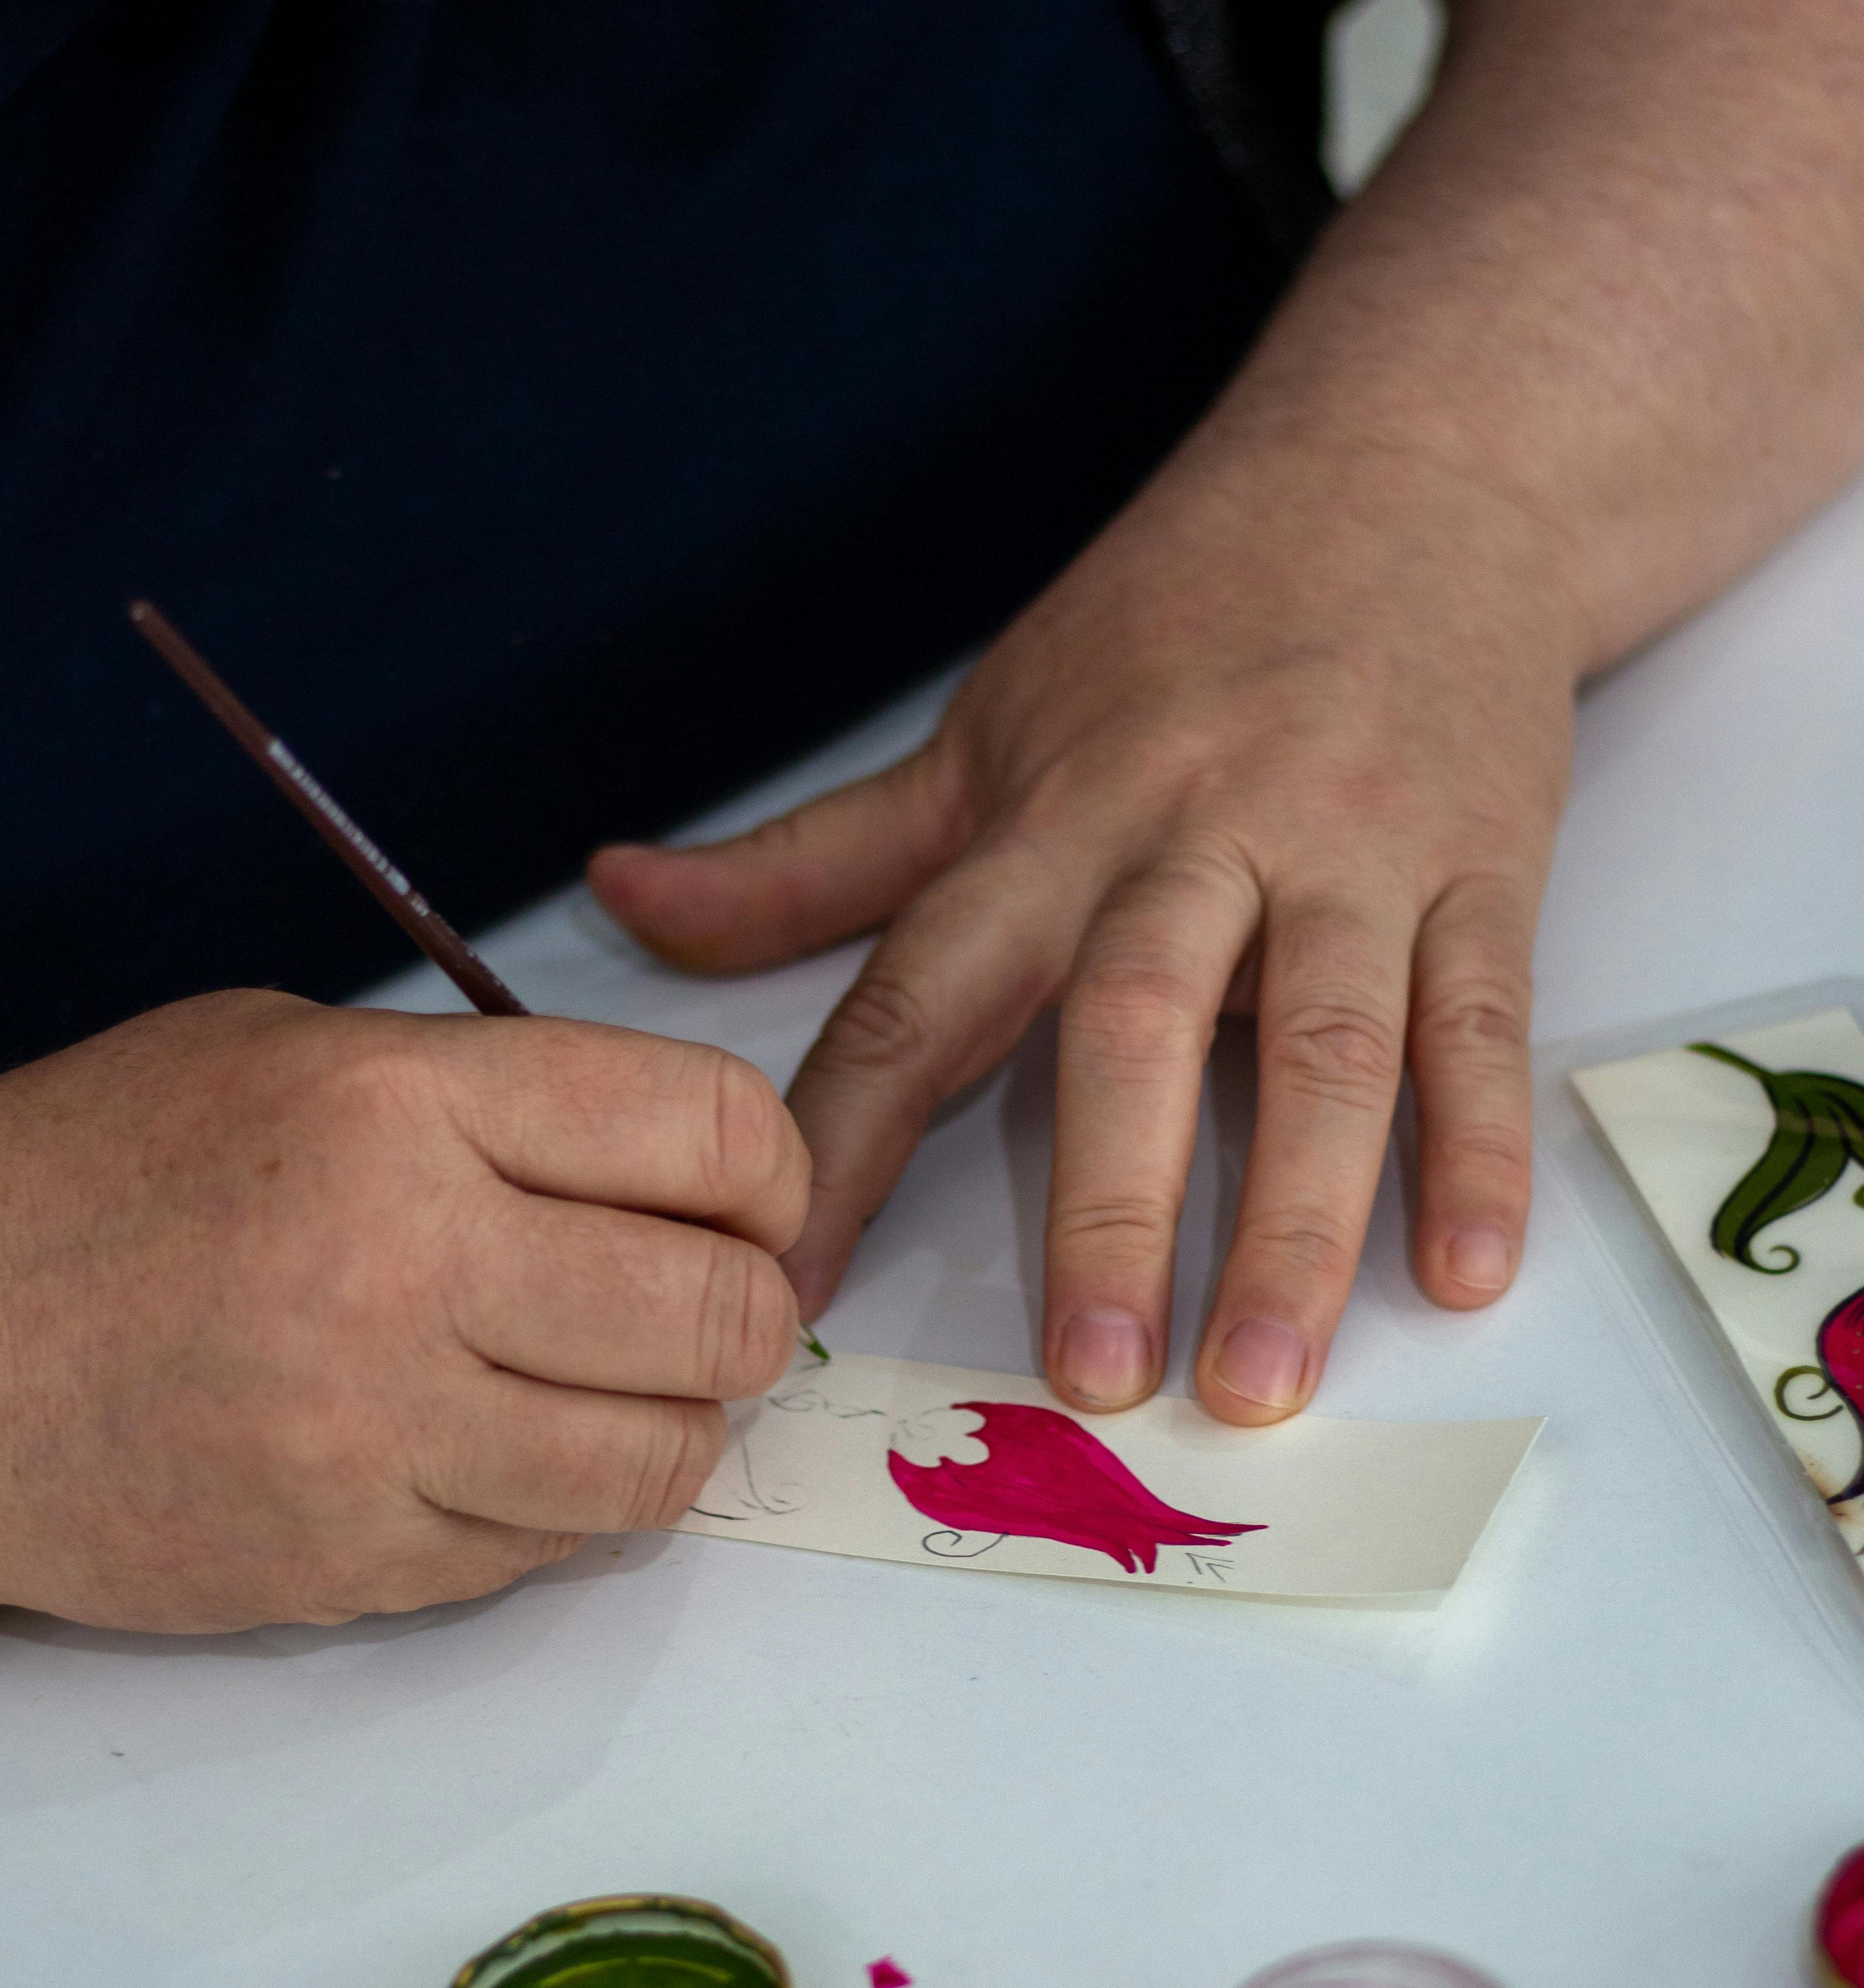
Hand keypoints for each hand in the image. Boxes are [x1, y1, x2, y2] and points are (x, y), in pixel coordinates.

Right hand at [0, 992, 806, 1629]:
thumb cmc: (102, 1179)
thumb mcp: (287, 1056)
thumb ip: (487, 1100)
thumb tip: (665, 1176)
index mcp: (402, 1105)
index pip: (707, 1127)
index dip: (769, 1177)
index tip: (749, 1206)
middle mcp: (408, 1263)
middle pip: (718, 1313)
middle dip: (746, 1316)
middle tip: (700, 1314)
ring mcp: (378, 1431)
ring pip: (660, 1461)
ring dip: (669, 1430)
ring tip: (607, 1395)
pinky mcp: (350, 1558)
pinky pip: (546, 1550)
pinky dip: (557, 1511)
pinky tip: (494, 1457)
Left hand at [591, 430, 1577, 1425]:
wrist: (1419, 464)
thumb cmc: (1176, 625)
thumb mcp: (982, 729)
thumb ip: (813, 856)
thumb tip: (619, 898)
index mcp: (1048, 818)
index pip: (921, 992)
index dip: (842, 1141)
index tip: (788, 1287)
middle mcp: (1193, 833)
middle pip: (1135, 1021)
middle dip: (1108, 1205)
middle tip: (1091, 1379)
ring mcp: (1352, 846)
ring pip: (1325, 1042)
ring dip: (1295, 1219)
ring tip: (1264, 1383)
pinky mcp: (1486, 863)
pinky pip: (1481, 1017)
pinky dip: (1481, 1145)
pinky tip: (1466, 1274)